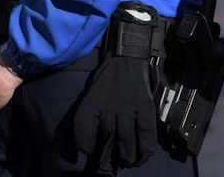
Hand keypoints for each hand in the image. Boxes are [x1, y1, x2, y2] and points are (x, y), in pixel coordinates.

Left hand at [74, 53, 157, 170]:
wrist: (127, 57)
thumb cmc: (106, 79)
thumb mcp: (89, 93)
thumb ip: (84, 117)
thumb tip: (77, 144)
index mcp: (91, 101)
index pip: (83, 131)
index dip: (85, 146)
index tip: (88, 152)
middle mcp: (109, 105)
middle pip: (106, 139)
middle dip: (105, 157)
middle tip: (107, 166)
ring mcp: (129, 106)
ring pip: (126, 140)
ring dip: (125, 156)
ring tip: (125, 162)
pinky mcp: (145, 107)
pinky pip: (146, 133)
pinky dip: (145, 147)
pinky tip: (143, 154)